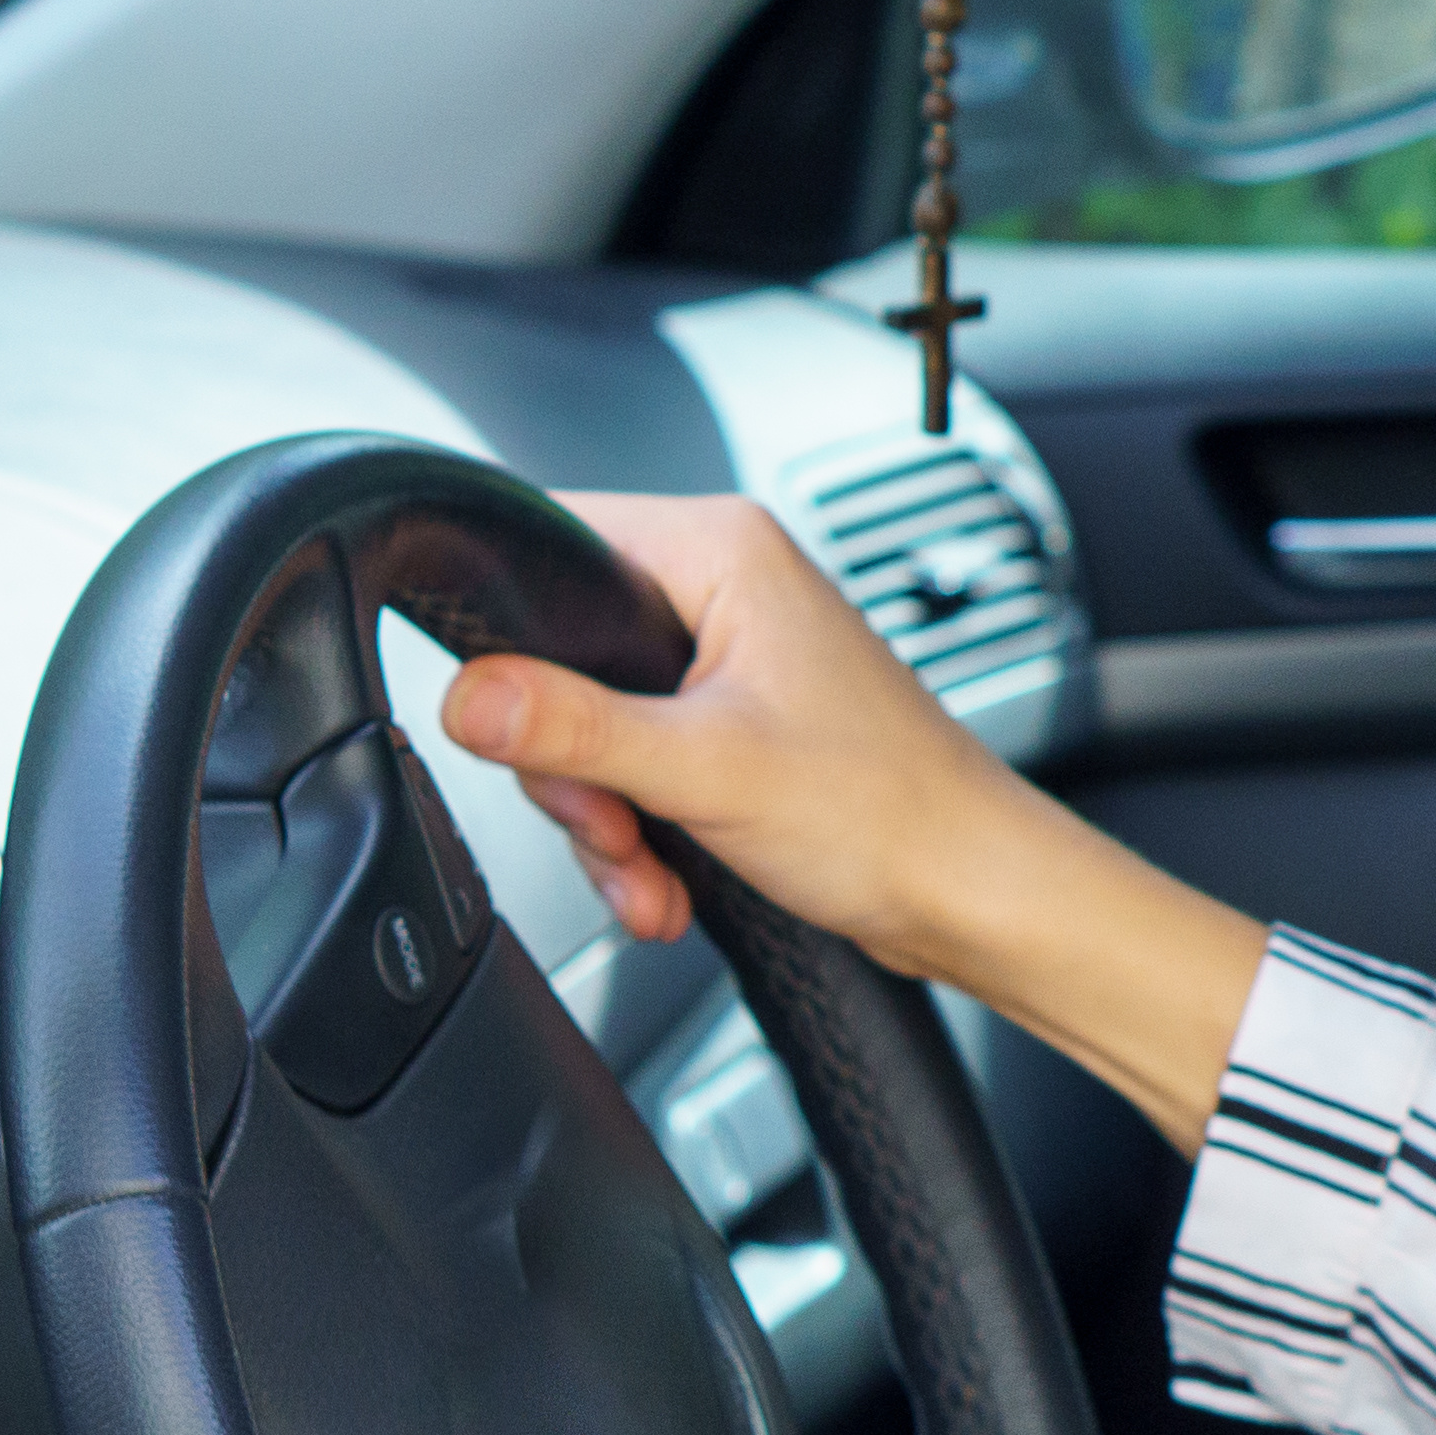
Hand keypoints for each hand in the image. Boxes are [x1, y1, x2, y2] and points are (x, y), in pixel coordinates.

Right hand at [435, 490, 1013, 980]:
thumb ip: (573, 729)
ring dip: (608, 822)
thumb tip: (466, 697)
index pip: (549, 542)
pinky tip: (667, 884)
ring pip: (592, 729)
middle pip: (560, 659)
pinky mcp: (734, 723)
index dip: (513, 640)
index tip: (519, 722)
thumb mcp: (702, 769)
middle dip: (573, 771)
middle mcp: (724, 588)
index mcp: (721, 549)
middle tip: (615, 825)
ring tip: (650, 874)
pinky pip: (637, 768)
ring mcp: (730, 659)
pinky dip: (640, 835)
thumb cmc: (888, 812)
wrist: (969, 891)